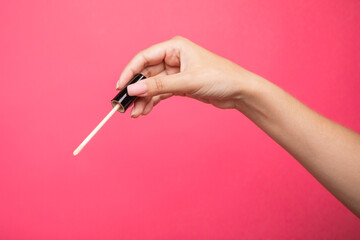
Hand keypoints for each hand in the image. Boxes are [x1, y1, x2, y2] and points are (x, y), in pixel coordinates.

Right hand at [116, 36, 262, 117]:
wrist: (239, 91)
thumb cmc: (220, 77)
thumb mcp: (188, 81)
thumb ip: (159, 86)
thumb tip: (134, 89)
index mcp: (175, 48)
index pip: (144, 57)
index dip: (130, 72)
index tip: (120, 87)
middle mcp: (173, 58)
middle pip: (146, 74)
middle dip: (136, 90)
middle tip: (125, 106)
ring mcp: (176, 73)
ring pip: (152, 86)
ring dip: (143, 100)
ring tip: (135, 114)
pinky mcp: (180, 85)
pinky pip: (161, 93)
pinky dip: (152, 102)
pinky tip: (145, 111)